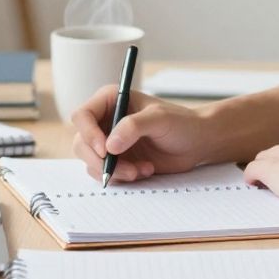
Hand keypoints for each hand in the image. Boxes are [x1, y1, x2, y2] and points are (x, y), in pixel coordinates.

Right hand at [70, 84, 206, 182]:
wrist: (196, 143)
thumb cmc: (181, 123)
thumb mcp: (159, 119)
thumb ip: (133, 127)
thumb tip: (109, 145)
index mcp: (111, 101)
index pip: (82, 116)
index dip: (89, 134)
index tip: (106, 150)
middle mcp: (106, 121)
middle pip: (82, 143)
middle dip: (100, 160)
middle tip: (126, 169)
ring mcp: (110, 142)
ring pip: (91, 162)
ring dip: (114, 171)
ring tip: (141, 170)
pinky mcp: (117, 160)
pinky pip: (106, 174)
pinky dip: (122, 177)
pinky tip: (144, 170)